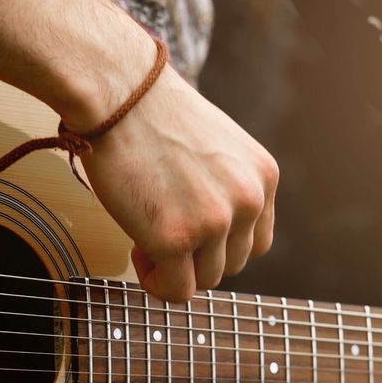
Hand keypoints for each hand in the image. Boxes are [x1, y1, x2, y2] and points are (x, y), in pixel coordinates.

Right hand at [77, 66, 278, 301]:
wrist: (117, 92)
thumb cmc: (153, 112)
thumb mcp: (217, 145)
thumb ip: (226, 185)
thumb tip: (211, 233)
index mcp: (264, 175)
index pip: (256, 240)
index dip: (219, 243)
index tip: (188, 227)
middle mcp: (248, 200)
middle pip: (232, 264)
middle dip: (197, 257)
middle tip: (160, 230)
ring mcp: (215, 222)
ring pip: (206, 280)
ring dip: (175, 269)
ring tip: (146, 238)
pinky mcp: (176, 238)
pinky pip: (177, 290)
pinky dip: (157, 283)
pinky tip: (137, 253)